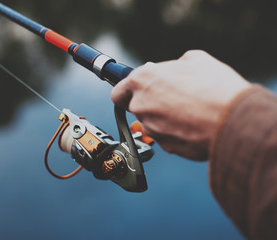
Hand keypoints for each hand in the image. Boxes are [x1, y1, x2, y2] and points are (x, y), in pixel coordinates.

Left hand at [111, 50, 250, 159]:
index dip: (127, 92)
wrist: (234, 121)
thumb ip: (176, 64)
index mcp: (143, 80)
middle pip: (136, 107)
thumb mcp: (197, 60)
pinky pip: (166, 137)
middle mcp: (141, 105)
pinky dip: (175, 132)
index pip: (119, 91)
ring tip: (190, 111)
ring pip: (152, 123)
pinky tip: (194, 125)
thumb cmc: (215, 87)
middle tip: (173, 99)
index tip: (135, 93)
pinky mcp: (164, 145)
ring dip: (165, 118)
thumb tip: (173, 68)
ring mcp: (151, 128)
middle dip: (150, 103)